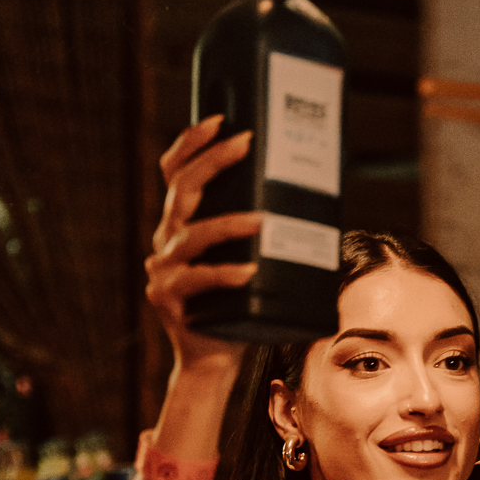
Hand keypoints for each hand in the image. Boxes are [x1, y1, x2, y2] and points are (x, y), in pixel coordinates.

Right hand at [147, 118, 258, 374]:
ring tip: (262, 221)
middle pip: (182, 190)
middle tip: (245, 143)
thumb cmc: (239, 306)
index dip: (191, 143)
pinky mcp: (170, 298)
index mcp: (180, 224)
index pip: (174, 173)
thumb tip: (315, 200)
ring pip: (191, 234)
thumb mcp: (248, 258)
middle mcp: (166, 241)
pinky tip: (248, 272)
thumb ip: (261, 232)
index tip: (220, 120)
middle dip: (212, 161)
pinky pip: (198, 280)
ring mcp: (164, 269)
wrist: (213, 359)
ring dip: (229, 224)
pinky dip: (224, 274)